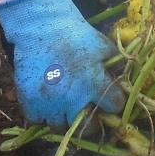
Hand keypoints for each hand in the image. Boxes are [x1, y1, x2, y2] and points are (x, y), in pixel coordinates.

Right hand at [0, 0, 118, 126]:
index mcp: (94, 84)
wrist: (40, 26)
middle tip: (85, 108)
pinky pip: (37, 119)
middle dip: (89, 121)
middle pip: (86, 129)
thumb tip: (124, 78)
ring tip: (63, 105)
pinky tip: (46, 102)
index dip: (114, 102)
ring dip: (64, 118)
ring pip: (60, 126)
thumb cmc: (74, 33)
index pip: (114, 106)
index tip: (110, 98)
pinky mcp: (30, 102)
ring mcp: (50, 103)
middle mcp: (73, 99)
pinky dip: (41, 114)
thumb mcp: (101, 45)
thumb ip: (114, 64)